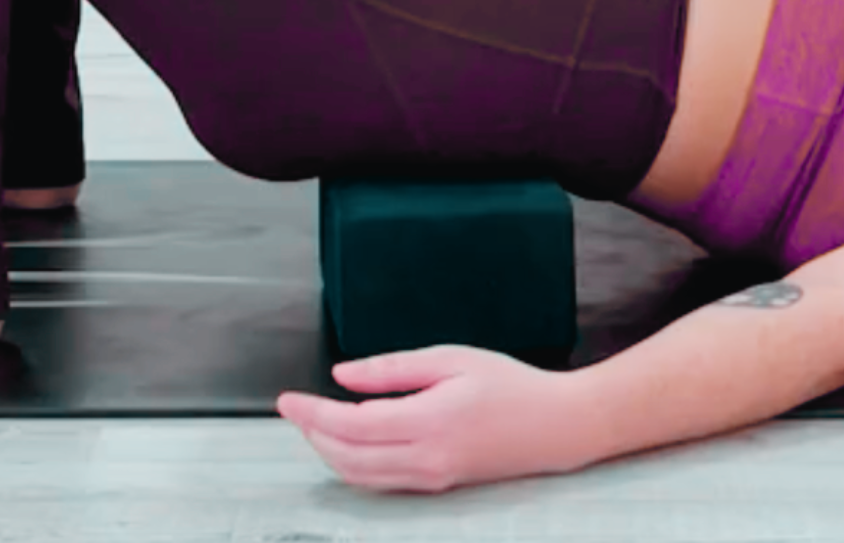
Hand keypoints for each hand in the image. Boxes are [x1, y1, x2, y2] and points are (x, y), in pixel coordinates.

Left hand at [276, 345, 589, 493]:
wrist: (557, 425)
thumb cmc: (511, 385)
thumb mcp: (451, 359)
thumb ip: (392, 369)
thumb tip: (343, 375)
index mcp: (428, 421)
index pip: (350, 424)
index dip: (311, 413)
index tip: (286, 400)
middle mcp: (426, 458)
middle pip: (347, 457)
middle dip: (313, 434)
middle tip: (296, 408)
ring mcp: (432, 478)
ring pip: (360, 476)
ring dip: (329, 452)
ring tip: (315, 422)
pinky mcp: (438, 485)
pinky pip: (382, 482)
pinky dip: (354, 464)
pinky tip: (350, 441)